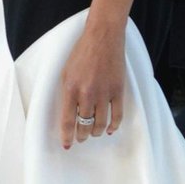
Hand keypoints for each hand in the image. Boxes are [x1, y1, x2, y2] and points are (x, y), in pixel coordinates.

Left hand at [58, 17, 125, 151]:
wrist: (103, 38)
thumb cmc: (81, 53)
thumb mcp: (66, 72)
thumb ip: (66, 93)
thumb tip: (67, 113)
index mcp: (71, 88)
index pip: (67, 120)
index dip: (67, 136)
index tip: (67, 145)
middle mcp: (87, 93)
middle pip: (84, 124)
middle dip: (81, 135)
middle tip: (80, 138)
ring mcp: (104, 93)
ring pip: (100, 123)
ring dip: (95, 132)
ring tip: (92, 133)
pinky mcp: (118, 90)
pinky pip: (117, 115)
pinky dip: (113, 126)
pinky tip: (109, 129)